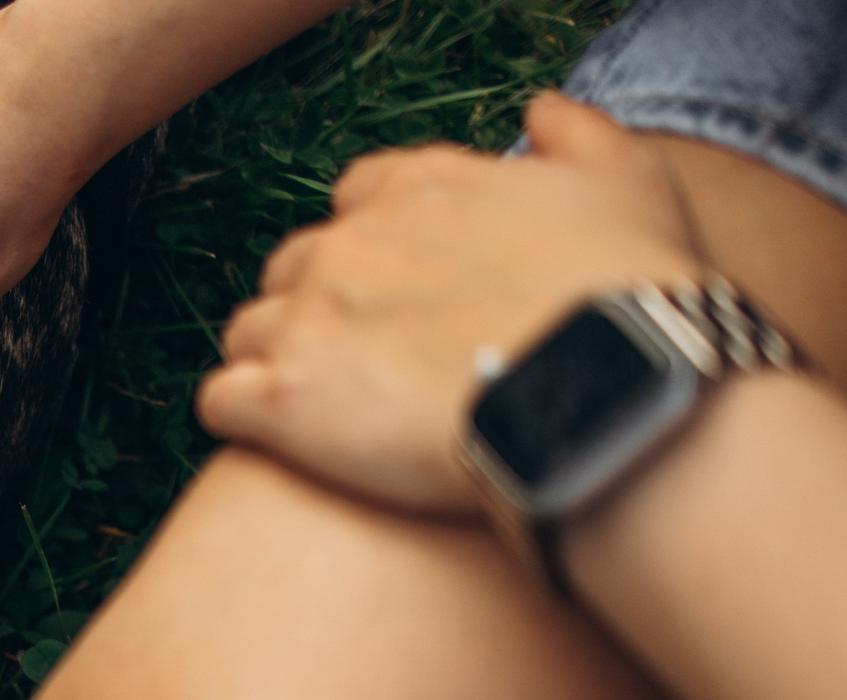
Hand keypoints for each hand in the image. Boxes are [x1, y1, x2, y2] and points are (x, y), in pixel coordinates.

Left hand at [196, 94, 707, 517]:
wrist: (604, 392)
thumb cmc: (626, 292)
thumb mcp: (625, 181)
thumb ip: (576, 134)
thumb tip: (540, 110)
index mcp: (415, 189)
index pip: (354, 200)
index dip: (371, 251)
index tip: (402, 296)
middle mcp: (347, 243)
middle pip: (292, 269)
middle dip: (317, 310)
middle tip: (365, 367)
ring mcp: (308, 319)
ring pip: (247, 333)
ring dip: (273, 365)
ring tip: (326, 414)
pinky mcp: (285, 399)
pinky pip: (220, 402)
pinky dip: (243, 419)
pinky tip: (283, 443)